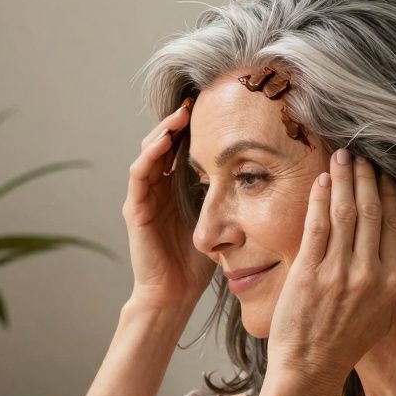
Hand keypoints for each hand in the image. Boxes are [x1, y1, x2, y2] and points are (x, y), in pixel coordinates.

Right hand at [123, 96, 216, 311]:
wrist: (174, 295)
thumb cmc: (197, 266)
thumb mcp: (218, 221)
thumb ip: (226, 196)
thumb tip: (260, 174)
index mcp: (175, 191)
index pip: (182, 149)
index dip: (194, 127)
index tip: (215, 106)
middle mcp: (156, 190)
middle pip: (163, 144)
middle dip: (178, 121)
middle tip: (197, 99)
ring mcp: (143, 199)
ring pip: (149, 153)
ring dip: (162, 131)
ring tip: (180, 113)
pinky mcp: (135, 210)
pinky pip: (139, 175)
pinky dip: (150, 156)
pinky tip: (164, 141)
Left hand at [265, 149, 395, 387]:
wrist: (311, 367)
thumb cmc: (347, 340)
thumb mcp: (387, 312)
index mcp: (393, 281)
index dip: (390, 193)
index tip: (384, 172)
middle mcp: (370, 274)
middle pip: (373, 212)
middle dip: (366, 178)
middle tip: (361, 153)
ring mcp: (339, 273)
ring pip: (345, 213)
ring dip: (344, 180)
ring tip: (341, 156)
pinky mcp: (309, 274)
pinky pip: (317, 227)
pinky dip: (319, 200)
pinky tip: (320, 181)